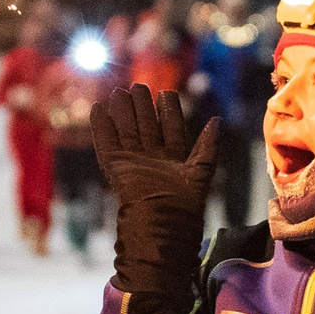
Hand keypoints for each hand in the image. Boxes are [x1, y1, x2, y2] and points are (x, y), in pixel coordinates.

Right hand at [94, 85, 218, 296]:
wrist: (161, 227)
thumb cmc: (184, 206)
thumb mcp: (201, 171)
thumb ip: (208, 146)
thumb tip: (216, 120)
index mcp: (173, 160)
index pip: (170, 130)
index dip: (168, 112)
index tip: (165, 94)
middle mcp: (152, 160)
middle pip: (146, 127)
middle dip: (142, 107)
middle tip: (138, 86)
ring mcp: (132, 163)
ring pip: (126, 131)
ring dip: (122, 112)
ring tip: (119, 92)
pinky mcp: (115, 168)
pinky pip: (106, 144)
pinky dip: (101, 127)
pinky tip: (98, 109)